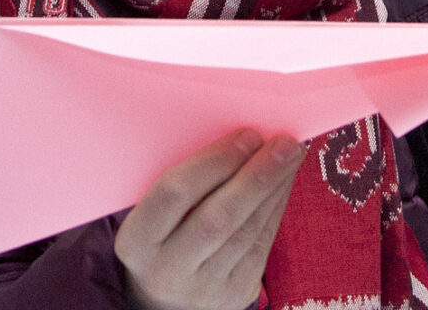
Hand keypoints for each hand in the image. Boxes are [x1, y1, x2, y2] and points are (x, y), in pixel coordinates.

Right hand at [115, 130, 303, 309]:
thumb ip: (184, 182)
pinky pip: (261, 245)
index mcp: (137, 242)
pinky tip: (284, 182)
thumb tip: (239, 138)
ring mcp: (203, 288)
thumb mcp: (154, 214)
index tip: (247, 134)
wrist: (167, 298)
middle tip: (282, 143)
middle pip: (217, 218)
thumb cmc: (162, 236)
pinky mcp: (235, 294)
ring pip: (246, 232)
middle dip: (255, 176)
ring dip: (273, 188)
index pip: (173, 194)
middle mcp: (167, 270)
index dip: (214, 161)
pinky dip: (276, 207)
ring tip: (290, 155)